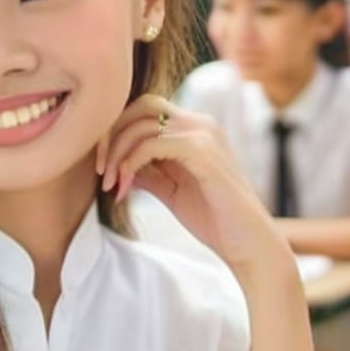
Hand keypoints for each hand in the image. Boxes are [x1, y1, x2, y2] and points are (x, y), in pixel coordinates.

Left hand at [96, 94, 291, 276]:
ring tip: (112, 184)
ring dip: (117, 153)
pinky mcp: (203, 152)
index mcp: (195, 130)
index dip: (117, 133)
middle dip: (111, 134)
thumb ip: (147, 172)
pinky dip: (130, 163)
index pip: (145, 110)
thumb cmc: (214, 220)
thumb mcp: (170, 191)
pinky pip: (152, 144)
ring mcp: (204, 135)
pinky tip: (126, 186)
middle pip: (140, 106)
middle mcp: (201, 124)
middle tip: (101, 171)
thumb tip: (117, 163)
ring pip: (142, 123)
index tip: (104, 169)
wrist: (248, 244)